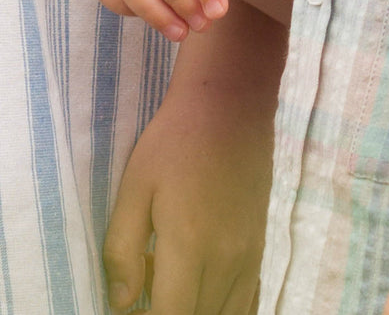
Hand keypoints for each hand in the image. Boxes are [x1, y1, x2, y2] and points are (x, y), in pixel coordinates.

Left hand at [102, 7, 285, 313]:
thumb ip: (122, 250)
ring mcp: (249, 252)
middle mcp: (226, 258)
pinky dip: (226, 310)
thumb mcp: (133, 189)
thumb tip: (122, 303)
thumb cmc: (175, 141)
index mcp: (190, 245)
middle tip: (148, 296)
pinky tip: (205, 300)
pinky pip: (249, 298)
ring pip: (227, 314)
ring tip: (172, 293)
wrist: (233, 102)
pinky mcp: (259, 243)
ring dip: (199, 314)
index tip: (133, 312)